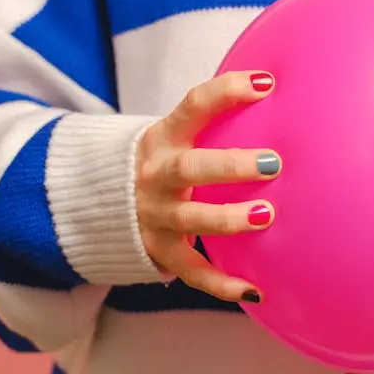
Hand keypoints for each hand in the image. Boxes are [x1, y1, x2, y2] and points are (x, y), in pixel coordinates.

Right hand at [136, 71, 280, 302]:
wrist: (96, 201)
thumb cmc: (160, 164)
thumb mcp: (173, 138)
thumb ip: (211, 124)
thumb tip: (276, 96)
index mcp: (162, 138)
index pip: (193, 106)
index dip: (227, 91)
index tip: (265, 84)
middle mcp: (155, 174)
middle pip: (190, 167)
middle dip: (231, 165)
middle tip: (273, 163)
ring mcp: (154, 214)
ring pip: (191, 218)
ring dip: (228, 219)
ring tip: (267, 217)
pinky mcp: (157, 249)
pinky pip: (192, 269)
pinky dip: (220, 284)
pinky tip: (254, 290)